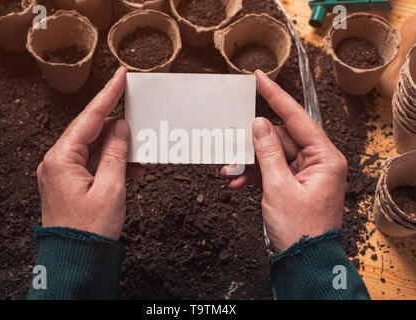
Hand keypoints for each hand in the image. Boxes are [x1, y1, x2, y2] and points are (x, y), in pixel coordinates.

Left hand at [37, 67, 144, 239]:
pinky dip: (113, 163)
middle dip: (120, 131)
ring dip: (120, 151)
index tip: (120, 77)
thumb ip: (116, 152)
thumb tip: (121, 128)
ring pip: (96, 148)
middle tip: (142, 127)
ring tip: (141, 159)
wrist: (77, 259)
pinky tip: (132, 169)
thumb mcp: (111, 188)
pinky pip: (95, 163)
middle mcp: (58, 161)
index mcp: (61, 159)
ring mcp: (63, 171)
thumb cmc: (89, 230)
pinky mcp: (71, 181)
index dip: (108, 95)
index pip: (89, 118)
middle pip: (93, 132)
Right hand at [222, 70, 347, 252]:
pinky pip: (271, 170)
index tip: (260, 79)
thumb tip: (259, 124)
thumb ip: (267, 151)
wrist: (304, 262)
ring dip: (249, 162)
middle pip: (280, 138)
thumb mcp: (278, 187)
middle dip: (252, 144)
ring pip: (272, 155)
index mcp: (325, 158)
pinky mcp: (294, 184)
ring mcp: (305, 173)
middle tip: (231, 142)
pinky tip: (238, 181)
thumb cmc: (301, 229)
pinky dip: (254, 175)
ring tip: (230, 170)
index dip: (276, 96)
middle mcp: (318, 162)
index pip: (298, 118)